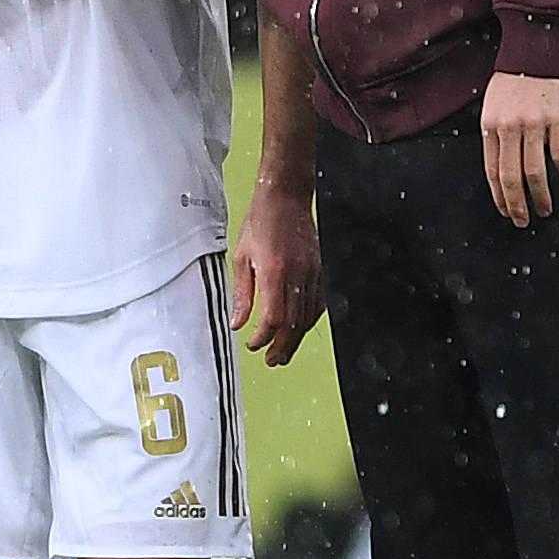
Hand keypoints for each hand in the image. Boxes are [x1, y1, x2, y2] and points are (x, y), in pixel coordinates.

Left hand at [230, 183, 323, 365]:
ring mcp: (313, 273)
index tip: (253, 344)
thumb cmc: (261, 221)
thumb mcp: (241, 256)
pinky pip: (318, 303)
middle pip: (293, 323)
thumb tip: (238, 322)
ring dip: (296, 338)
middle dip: (282, 347)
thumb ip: (242, 293)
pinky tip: (299, 327)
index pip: (273, 317)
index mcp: (274, 271)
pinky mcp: (320, 270)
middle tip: (271, 360)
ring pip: (308, 317)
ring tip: (284, 351)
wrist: (286, 198)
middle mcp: (297, 274)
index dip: (263, 337)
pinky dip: (309, 320)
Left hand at [481, 72, 558, 226]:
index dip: (499, 195)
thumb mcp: (493, 104)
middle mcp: (509, 127)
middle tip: (523, 221)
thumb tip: (499, 165)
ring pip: (535, 171)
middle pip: (511, 176)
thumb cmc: (514, 78)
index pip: (492, 170)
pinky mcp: (558, 120)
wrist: (536, 47)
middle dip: (517, 204)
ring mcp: (533, 125)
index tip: (506, 211)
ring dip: (541, 195)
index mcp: (490, 125)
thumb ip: (495, 132)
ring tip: (545, 210)